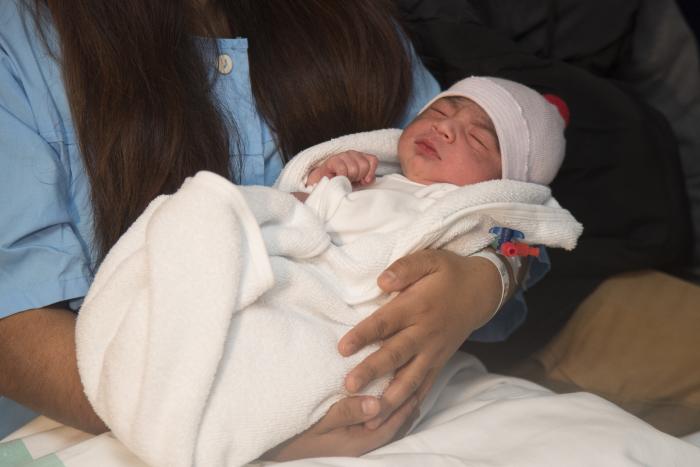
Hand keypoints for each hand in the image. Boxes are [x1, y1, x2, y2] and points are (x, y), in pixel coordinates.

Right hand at [261, 394, 418, 460]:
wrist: (277, 452)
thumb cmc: (297, 435)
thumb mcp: (320, 421)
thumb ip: (348, 411)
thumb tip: (378, 402)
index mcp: (361, 441)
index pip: (393, 420)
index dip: (406, 400)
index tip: (415, 378)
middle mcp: (364, 446)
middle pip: (396, 426)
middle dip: (409, 404)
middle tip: (419, 381)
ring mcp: (358, 447)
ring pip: (389, 429)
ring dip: (400, 411)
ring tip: (409, 390)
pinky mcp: (350, 444)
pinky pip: (378, 430)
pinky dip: (389, 417)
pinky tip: (385, 405)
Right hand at [306, 151, 377, 185]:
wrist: (323, 183)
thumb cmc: (342, 182)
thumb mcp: (358, 182)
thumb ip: (367, 179)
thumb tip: (370, 179)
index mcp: (361, 157)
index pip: (373, 160)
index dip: (370, 172)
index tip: (364, 181)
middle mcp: (353, 154)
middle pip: (364, 165)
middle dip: (358, 177)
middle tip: (350, 180)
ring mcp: (343, 155)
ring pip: (354, 168)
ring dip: (349, 178)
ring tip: (343, 180)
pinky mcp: (333, 160)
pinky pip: (343, 169)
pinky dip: (342, 177)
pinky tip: (338, 179)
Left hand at [338, 250, 500, 428]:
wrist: (481, 291)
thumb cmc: (448, 273)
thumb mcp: (430, 259)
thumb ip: (406, 267)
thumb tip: (382, 281)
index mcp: (418, 307)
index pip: (386, 322)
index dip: (364, 334)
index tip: (342, 347)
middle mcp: (425, 333)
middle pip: (396, 355)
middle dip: (372, 372)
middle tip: (349, 386)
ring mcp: (434, 352)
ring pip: (410, 380)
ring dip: (389, 399)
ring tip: (368, 416)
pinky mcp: (439, 364)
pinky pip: (424, 389)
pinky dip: (408, 407)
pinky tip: (390, 422)